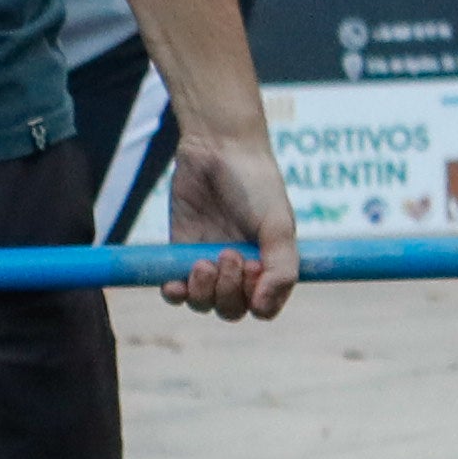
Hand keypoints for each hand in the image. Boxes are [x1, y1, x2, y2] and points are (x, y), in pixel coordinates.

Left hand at [158, 125, 303, 321]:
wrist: (217, 149)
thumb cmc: (255, 184)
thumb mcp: (279, 225)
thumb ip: (282, 268)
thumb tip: (263, 309)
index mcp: (268, 265)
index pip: (263, 307)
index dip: (257, 300)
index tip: (255, 267)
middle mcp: (239, 270)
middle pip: (231, 309)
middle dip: (228, 292)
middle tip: (228, 253)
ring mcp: (209, 262)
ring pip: (203, 304)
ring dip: (203, 292)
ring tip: (204, 260)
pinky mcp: (180, 252)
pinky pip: (176, 290)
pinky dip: (176, 294)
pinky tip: (176, 284)